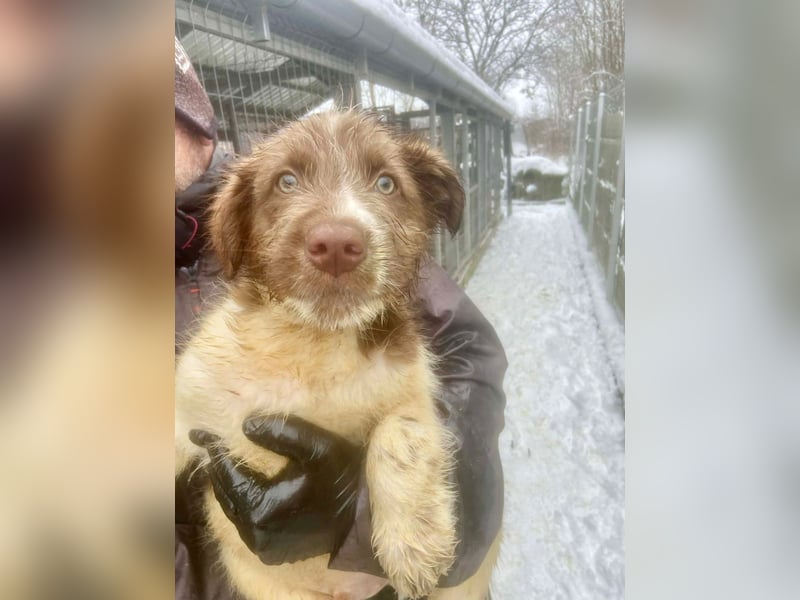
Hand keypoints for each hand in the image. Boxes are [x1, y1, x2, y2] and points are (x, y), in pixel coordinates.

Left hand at [189, 415, 361, 564]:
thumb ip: (282, 433)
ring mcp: (262, 546)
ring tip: (224, 462)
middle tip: (209, 444)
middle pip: (225, 494)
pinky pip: (245, 524)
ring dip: (229, 486)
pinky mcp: (271, 552)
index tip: (201, 432)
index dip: (215, 451)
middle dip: (219, 468)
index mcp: (261, 509)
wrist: (363, 518)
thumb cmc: (342, 478)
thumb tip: (246, 425)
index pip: (227, 474)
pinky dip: (242, 504)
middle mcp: (255, 533)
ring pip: (233, 511)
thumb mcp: (318, 447)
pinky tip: (245, 486)